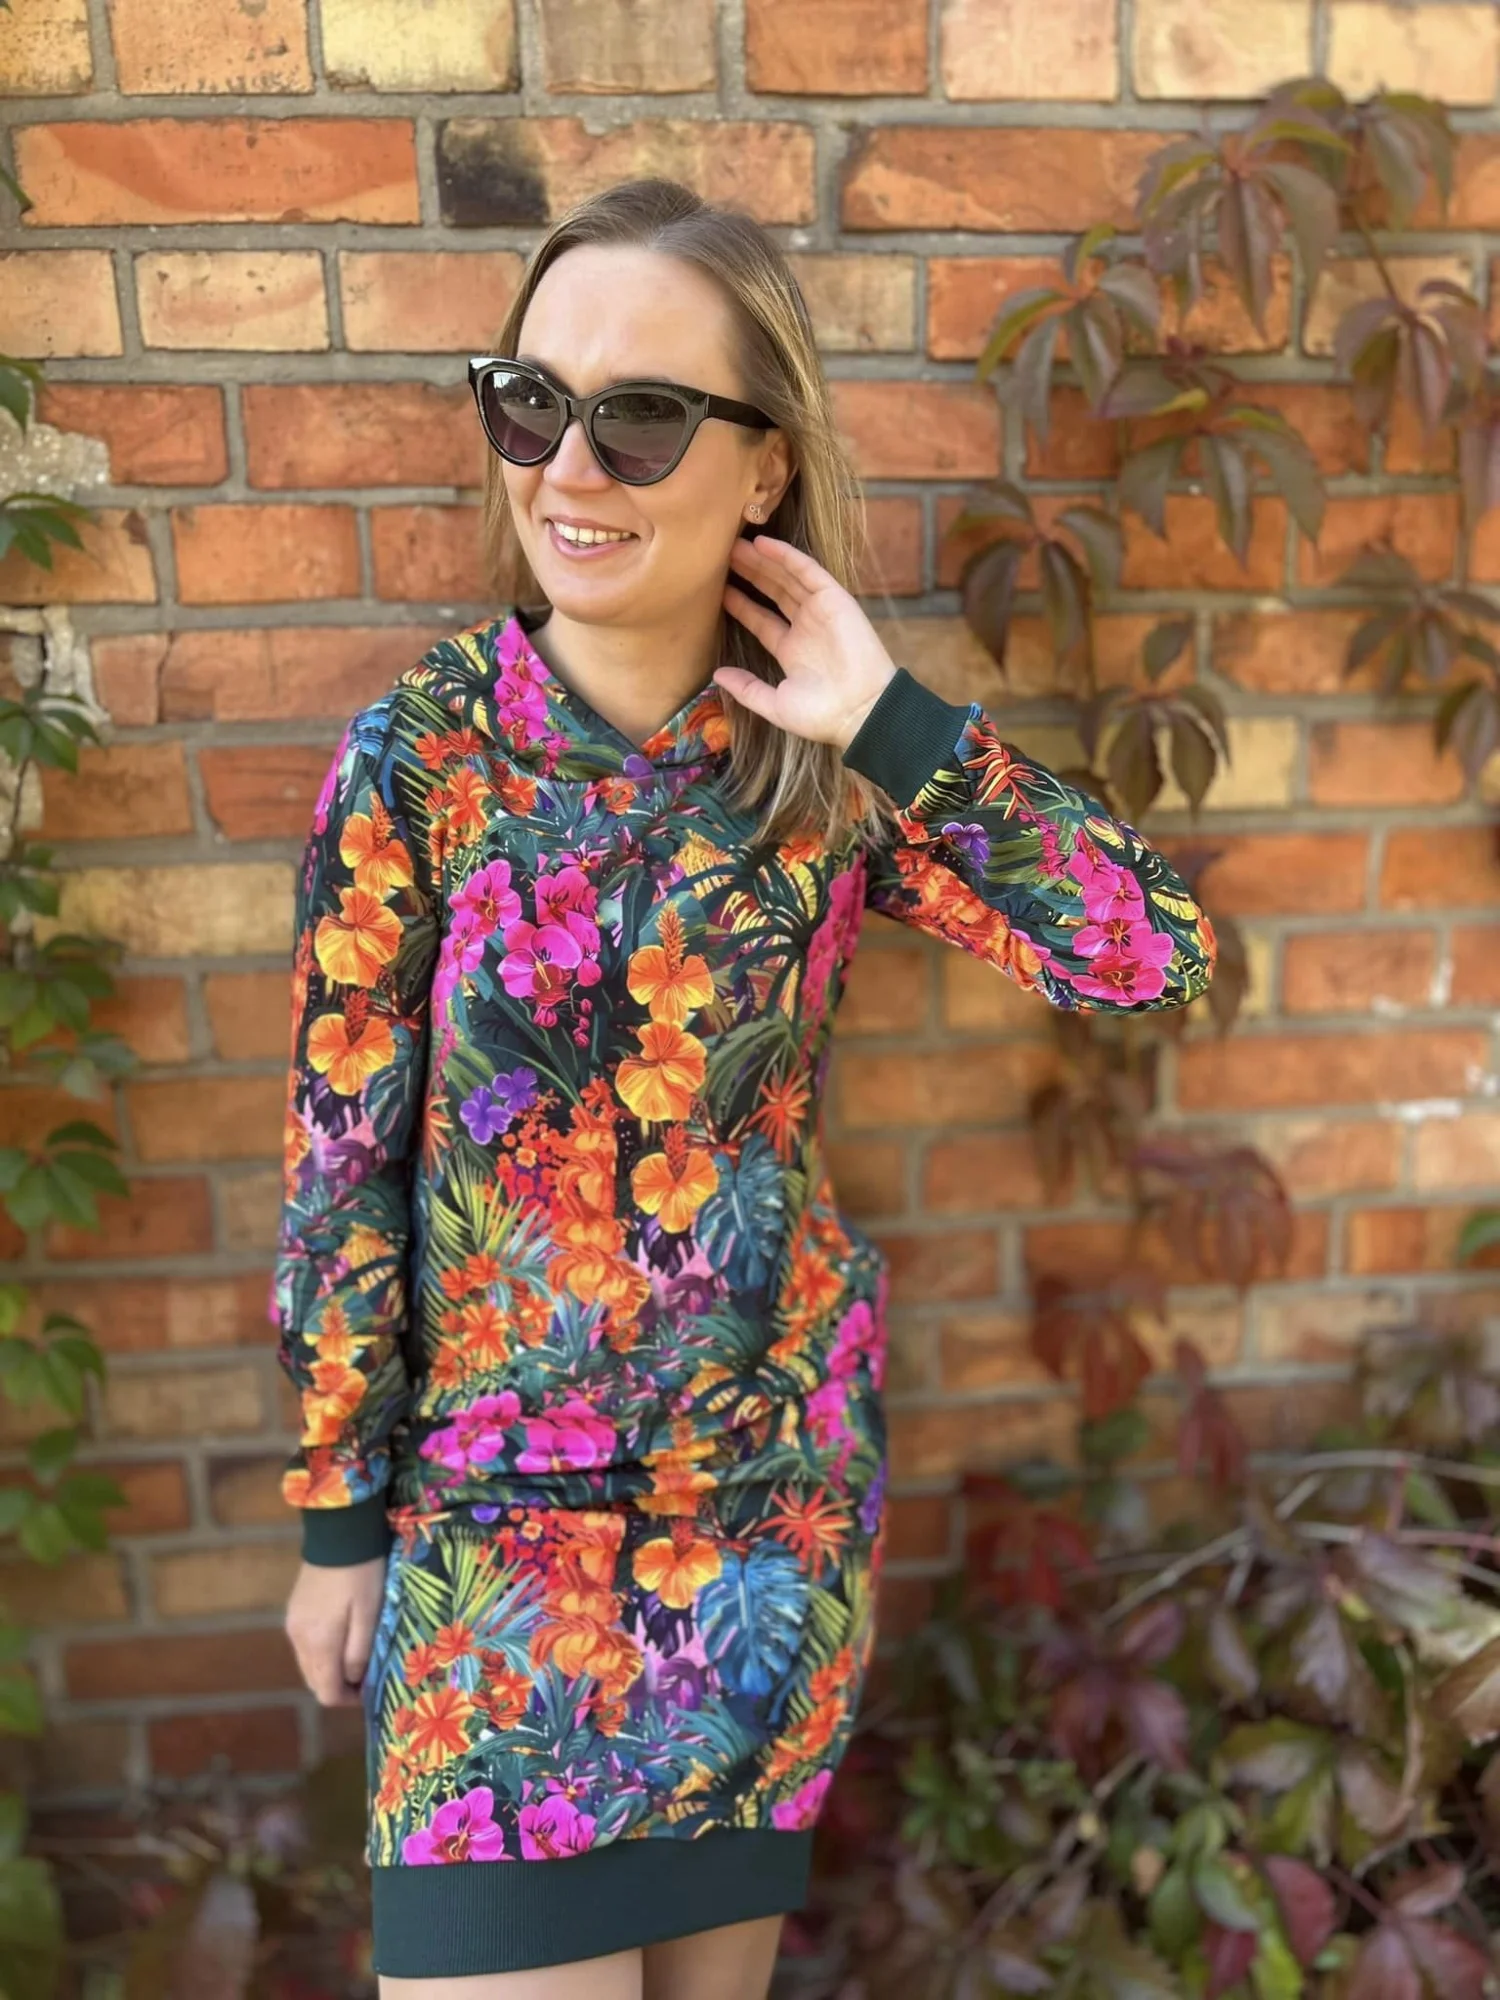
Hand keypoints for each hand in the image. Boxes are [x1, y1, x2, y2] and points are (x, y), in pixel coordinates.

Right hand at [285, 1556, 385, 1706]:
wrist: (338, 1533)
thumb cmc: (361, 1574)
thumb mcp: (370, 1613)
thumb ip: (359, 1651)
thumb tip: (354, 1680)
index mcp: (319, 1642)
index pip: (325, 1691)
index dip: (346, 1700)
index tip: (368, 1692)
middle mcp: (299, 1638)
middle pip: (314, 1681)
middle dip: (337, 1687)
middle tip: (364, 1679)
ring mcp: (293, 1625)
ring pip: (308, 1665)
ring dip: (329, 1670)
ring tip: (355, 1660)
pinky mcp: (293, 1612)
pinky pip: (304, 1647)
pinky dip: (320, 1653)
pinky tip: (339, 1641)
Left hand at [718, 535, 896, 750]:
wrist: (860, 711)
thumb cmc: (821, 715)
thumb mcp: (775, 705)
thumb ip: (746, 689)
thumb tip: (717, 675)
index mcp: (792, 651)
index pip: (761, 621)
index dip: (741, 604)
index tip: (718, 591)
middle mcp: (806, 628)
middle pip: (773, 593)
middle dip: (750, 574)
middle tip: (723, 556)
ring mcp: (821, 612)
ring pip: (787, 578)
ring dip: (763, 561)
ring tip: (734, 545)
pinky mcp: (835, 599)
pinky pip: (808, 571)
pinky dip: (787, 556)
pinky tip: (763, 544)